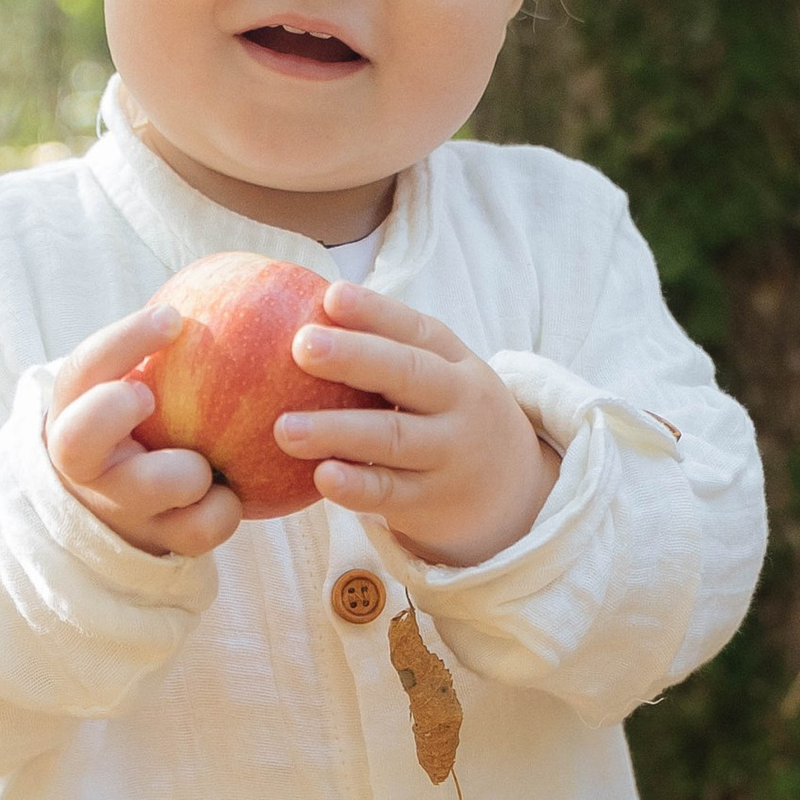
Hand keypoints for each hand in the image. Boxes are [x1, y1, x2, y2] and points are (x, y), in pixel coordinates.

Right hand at [44, 305, 240, 557]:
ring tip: (206, 466)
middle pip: (79, 440)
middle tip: (147, 395)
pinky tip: (236, 492)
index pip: (86, 367)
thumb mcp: (140, 378)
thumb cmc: (147, 423)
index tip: (172, 317)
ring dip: (185, 472)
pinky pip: (197, 531)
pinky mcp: (159, 541)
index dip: (123, 341)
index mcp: (77, 409)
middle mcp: (88, 461)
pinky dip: (223, 512)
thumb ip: (171, 342)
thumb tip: (250, 272)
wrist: (129, 509)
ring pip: (146, 490)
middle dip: (110, 413)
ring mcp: (120, 505)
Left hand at [275, 287, 556, 566]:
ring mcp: (448, 454)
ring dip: (337, 431)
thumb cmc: (449, 419)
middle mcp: (459, 403)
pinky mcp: (432, 502)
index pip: (415, 329)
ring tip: (284, 428)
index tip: (331, 296)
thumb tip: (301, 309)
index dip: (374, 312)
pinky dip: (357, 486)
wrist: (515, 493)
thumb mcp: (441, 378)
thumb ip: (388, 352)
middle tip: (301, 345)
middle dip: (353, 357)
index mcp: (454, 363)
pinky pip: (390, 493)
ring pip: (392, 437)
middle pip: (406, 374)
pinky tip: (322, 476)